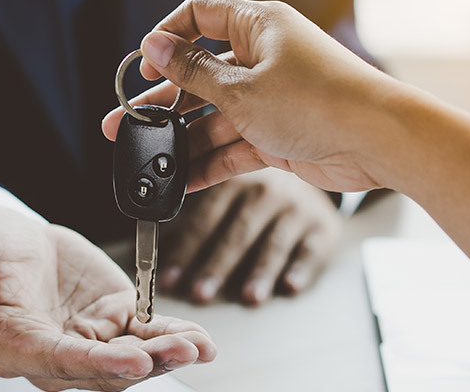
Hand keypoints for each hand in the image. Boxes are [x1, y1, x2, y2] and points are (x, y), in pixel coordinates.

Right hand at [0, 205, 215, 391]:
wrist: (5, 239)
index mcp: (13, 344)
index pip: (59, 361)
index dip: (97, 363)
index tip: (133, 360)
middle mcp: (53, 355)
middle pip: (103, 370)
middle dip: (145, 364)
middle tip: (182, 350)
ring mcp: (87, 341)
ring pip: (131, 359)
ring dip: (166, 356)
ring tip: (199, 347)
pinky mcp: (112, 321)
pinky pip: (146, 336)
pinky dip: (173, 338)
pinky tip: (201, 341)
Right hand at [102, 0, 406, 192]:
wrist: (378, 142)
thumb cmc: (321, 101)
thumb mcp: (242, 88)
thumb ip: (193, 73)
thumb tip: (156, 46)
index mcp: (259, 28)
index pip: (202, 15)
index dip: (168, 37)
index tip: (144, 66)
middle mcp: (264, 59)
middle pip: (201, 74)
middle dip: (163, 100)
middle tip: (124, 122)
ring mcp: (271, 99)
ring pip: (214, 116)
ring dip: (183, 138)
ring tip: (148, 160)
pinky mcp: (279, 136)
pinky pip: (233, 146)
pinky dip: (209, 162)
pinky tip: (181, 181)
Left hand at [159, 168, 341, 304]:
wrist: (316, 173)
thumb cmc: (259, 190)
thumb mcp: (229, 185)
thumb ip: (195, 206)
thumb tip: (145, 230)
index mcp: (233, 181)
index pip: (204, 218)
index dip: (184, 250)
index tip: (167, 280)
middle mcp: (266, 191)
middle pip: (236, 233)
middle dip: (216, 265)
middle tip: (200, 294)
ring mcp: (297, 209)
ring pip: (274, 242)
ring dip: (260, 271)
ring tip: (248, 297)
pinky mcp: (323, 227)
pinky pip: (311, 249)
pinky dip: (302, 268)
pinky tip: (290, 286)